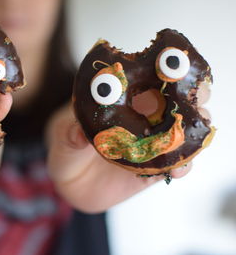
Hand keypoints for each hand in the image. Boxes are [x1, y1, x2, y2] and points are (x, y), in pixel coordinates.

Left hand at [47, 88, 209, 212]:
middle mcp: (141, 116)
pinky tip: (178, 169)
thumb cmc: (66, 148)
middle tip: (193, 101)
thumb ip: (68, 134)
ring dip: (191, 132)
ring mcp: (150, 140)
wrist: (72, 182)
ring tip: (189, 138)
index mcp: (120, 98)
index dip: (161, 72)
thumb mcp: (61, 137)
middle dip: (190, 97)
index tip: (171, 72)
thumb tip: (78, 134)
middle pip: (174, 101)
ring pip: (180, 131)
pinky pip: (174, 164)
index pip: (144, 79)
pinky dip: (181, 165)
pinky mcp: (155, 166)